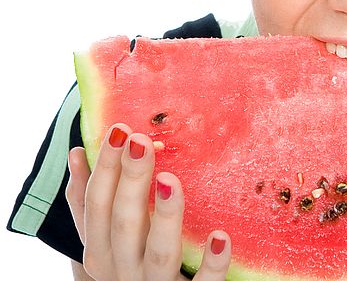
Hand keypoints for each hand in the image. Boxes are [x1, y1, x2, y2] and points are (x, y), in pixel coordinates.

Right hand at [66, 124, 231, 279]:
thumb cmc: (132, 264)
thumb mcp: (105, 239)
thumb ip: (89, 202)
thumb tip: (76, 152)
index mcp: (101, 250)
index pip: (97, 204)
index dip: (106, 166)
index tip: (120, 128)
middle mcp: (124, 270)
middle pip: (125, 223)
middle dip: (132, 181)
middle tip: (142, 141)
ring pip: (161, 252)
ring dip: (166, 216)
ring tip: (171, 180)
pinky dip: (212, 263)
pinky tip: (221, 236)